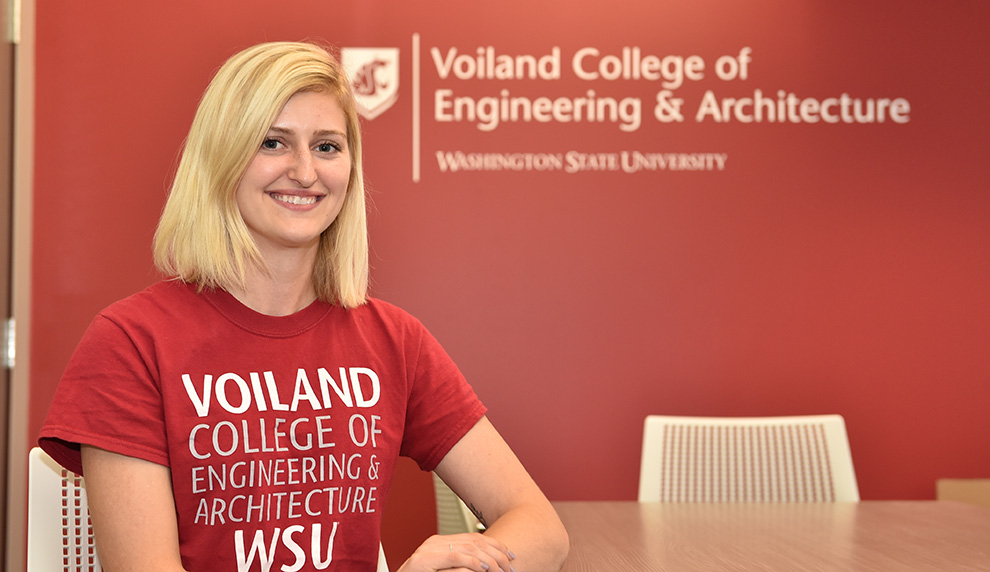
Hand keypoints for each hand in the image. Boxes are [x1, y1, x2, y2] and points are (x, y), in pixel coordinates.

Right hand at [397, 533, 515, 571]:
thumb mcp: (445, 570)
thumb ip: (461, 565)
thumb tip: (487, 565)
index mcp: (440, 543)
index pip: (474, 537)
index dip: (496, 545)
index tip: (511, 555)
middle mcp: (434, 543)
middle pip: (474, 541)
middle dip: (497, 554)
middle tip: (510, 566)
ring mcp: (427, 551)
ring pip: (467, 549)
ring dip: (489, 560)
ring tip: (501, 570)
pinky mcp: (422, 561)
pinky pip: (454, 559)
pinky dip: (472, 563)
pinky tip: (484, 569)